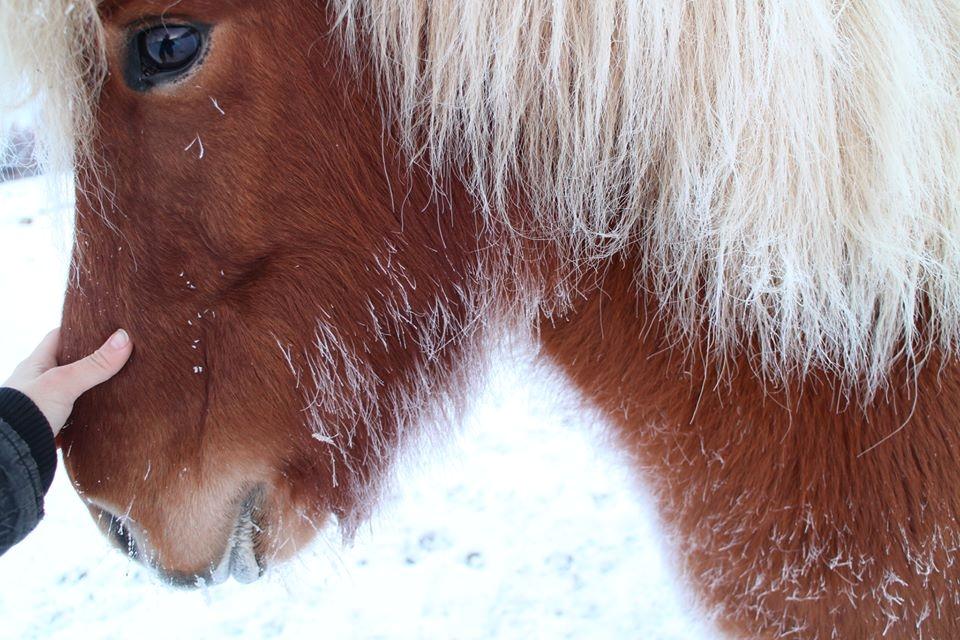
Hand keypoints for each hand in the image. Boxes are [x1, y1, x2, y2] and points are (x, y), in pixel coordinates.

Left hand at [3, 328, 133, 436]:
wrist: (10, 455)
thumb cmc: (27, 412)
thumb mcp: (64, 383)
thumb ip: (94, 364)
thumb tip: (125, 337)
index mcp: (36, 364)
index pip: (59, 336)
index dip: (81, 329)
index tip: (106, 328)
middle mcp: (39, 383)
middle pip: (70, 364)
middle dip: (94, 361)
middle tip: (122, 356)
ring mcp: (45, 405)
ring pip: (75, 391)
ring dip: (93, 389)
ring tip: (122, 384)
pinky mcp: (52, 427)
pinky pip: (76, 416)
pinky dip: (90, 414)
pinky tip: (107, 415)